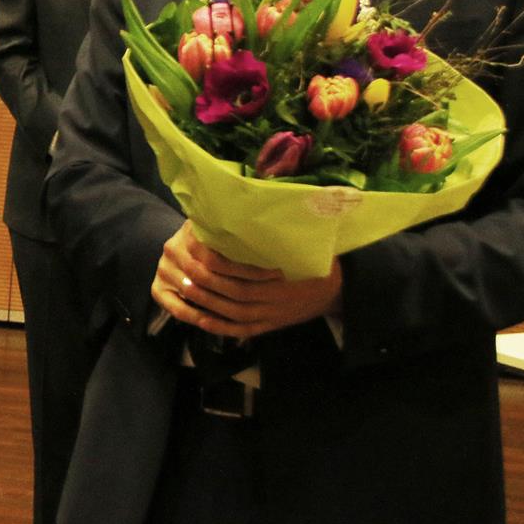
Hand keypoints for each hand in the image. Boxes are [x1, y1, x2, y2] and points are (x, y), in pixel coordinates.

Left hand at [151, 220, 341, 338]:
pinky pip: (241, 330)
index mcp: (287, 276)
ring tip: (184, 286)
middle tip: (185, 267)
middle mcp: (278, 299)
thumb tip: (265, 192)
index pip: (247, 273)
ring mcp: (273, 315)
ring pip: (234, 313)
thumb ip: (282, 229)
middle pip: (236, 293)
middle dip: (208, 281)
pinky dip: (220, 327)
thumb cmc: (320, 260)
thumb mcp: (307, 243)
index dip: (223, 264)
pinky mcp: (270, 326)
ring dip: (207, 302)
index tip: (203, 251)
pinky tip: (200, 320)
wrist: (339, 291)